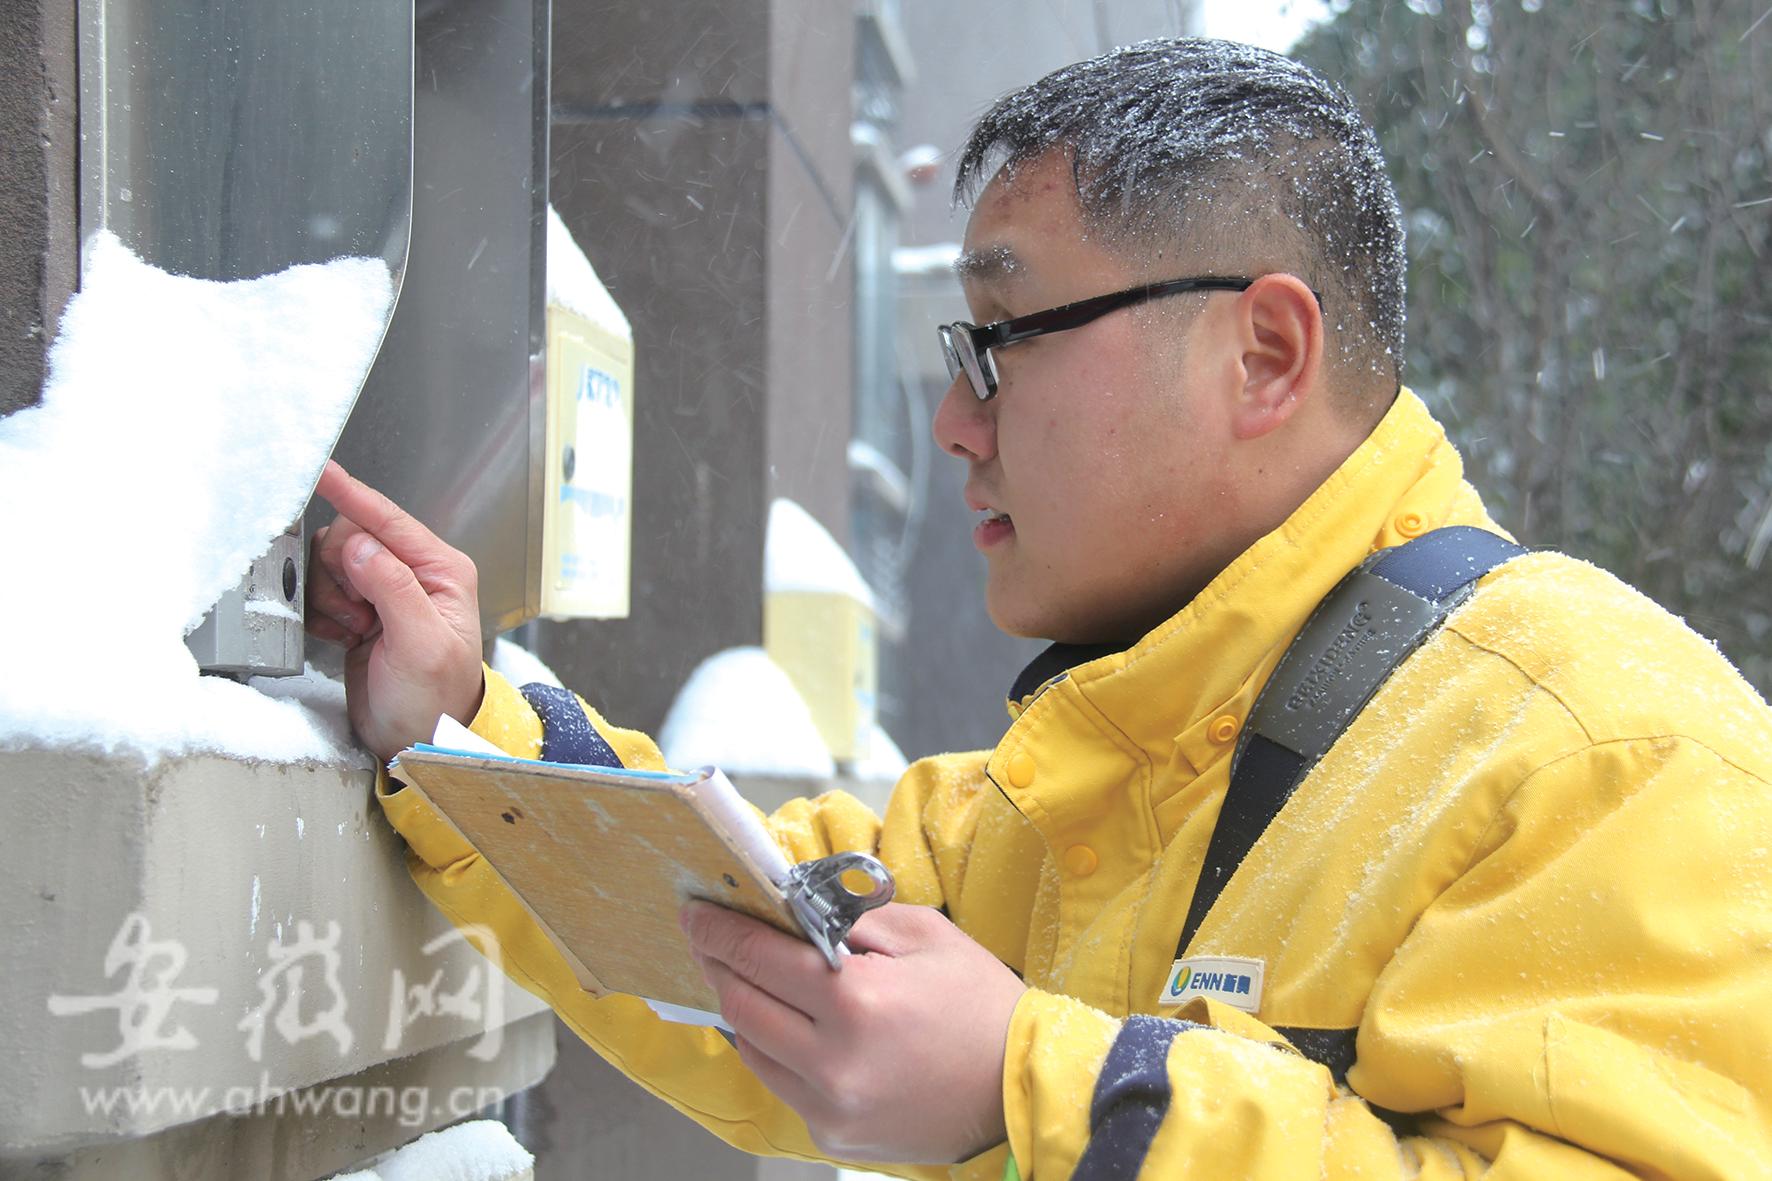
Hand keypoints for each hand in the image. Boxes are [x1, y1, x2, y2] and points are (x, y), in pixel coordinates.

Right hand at [305, 460, 484, 761]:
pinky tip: (341, 635)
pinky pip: (320, 590)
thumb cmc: (437, 700)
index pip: (389, 520)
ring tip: (356, 629)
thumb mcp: (422, 645)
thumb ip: (394, 589)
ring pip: (331, 562)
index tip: (321, 473)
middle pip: (351, 536)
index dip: (352, 495)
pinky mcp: (358, 612)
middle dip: (342, 572)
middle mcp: (414, 574)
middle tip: (360, 613)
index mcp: (442, 571)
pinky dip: (321, 612)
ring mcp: (384, 592)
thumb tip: (363, 545)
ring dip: (332, 596)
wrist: (419, 740)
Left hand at [681, 900, 1027, 1164]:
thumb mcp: (925, 935)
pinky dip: (774, 1050)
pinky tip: (785, 1024)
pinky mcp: (834, 1136)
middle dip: (718, 965)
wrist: (1020, 1086)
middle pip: (741, 1005)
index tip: (696, 914)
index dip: (718, 931)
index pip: (758, 957)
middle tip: (708, 938)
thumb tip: (794, 905)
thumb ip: (853, 916)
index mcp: (856, 1001)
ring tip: (744, 977)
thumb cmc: (981, 1004)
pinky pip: (782, 1085)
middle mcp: (834, 1061)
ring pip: (752, 1050)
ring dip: (740, 1009)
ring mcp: (830, 1106)